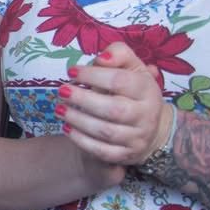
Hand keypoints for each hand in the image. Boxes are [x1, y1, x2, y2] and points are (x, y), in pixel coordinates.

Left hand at [59, 41, 171, 172]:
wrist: (150, 127)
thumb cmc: (133, 90)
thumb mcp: (131, 67)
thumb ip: (119, 54)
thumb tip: (102, 58)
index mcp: (148, 89)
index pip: (120, 81)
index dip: (93, 75)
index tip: (72, 72)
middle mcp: (147, 114)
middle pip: (113, 109)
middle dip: (83, 100)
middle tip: (62, 91)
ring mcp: (138, 137)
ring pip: (106, 132)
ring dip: (78, 120)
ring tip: (60, 109)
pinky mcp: (128, 155)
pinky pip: (103, 152)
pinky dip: (82, 141)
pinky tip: (67, 129)